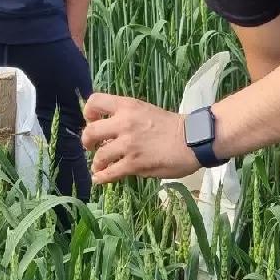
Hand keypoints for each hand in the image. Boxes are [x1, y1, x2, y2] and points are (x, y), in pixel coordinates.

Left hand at [81, 93, 199, 184]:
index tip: (92, 121)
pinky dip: (102, 178)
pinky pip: (110, 173)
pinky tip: (100, 179)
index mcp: (127, 106)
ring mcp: (128, 145)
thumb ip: (126, 116)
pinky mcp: (134, 164)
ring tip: (99, 166)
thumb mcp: (145, 110)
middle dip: (87, 141)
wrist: (192, 140)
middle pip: (90, 131)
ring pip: (99, 156)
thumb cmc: (171, 125)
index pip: (95, 101)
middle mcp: (124, 123)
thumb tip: (108, 130)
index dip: (89, 112)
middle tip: (92, 146)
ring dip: (97, 163)